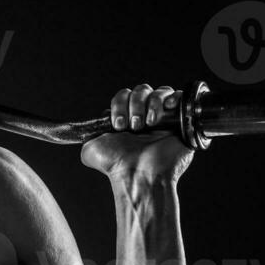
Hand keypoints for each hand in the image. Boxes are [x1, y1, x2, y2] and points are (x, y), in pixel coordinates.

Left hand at [80, 84, 194, 182]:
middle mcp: (144, 117)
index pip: (124, 95)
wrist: (139, 174)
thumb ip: (87, 137)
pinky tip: (167, 108)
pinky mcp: (180, 122)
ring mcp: (164, 119)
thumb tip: (84, 133)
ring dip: (151, 104)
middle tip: (134, 127)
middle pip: (141, 90)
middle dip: (135, 105)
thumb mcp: (90, 151)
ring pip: (159, 92)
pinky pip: (180, 98)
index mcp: (126, 120)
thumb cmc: (117, 165)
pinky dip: (173, 98)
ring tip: (148, 124)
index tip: (118, 125)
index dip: (119, 105)